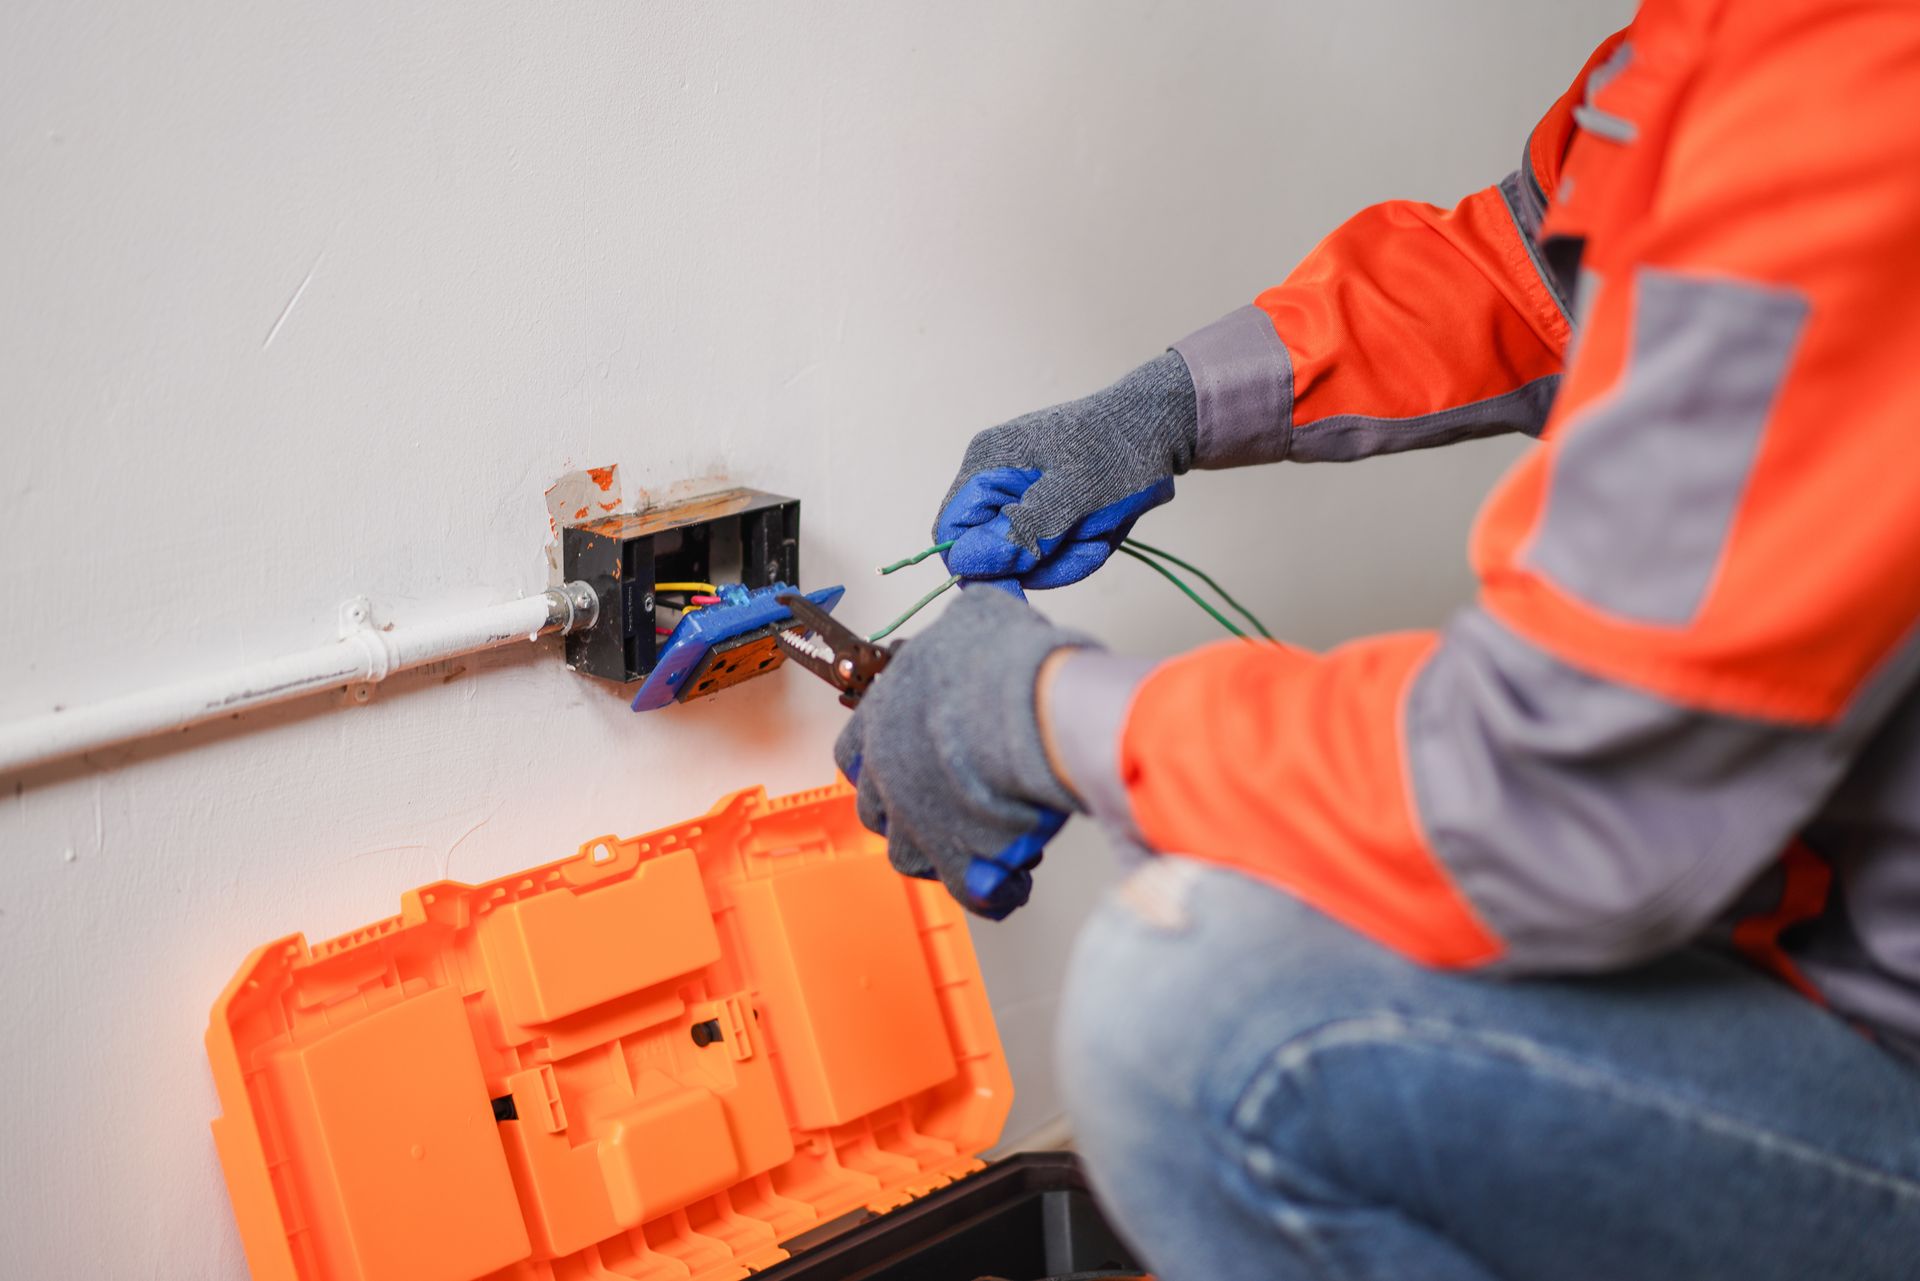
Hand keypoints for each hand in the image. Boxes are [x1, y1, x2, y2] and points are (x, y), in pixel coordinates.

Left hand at [834, 586, 1091, 917]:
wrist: (1033, 715)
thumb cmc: (1003, 666)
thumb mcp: (979, 617)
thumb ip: (965, 627)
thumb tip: (976, 617)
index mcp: (881, 717)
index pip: (853, 749)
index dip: (877, 757)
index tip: (900, 761)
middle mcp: (887, 775)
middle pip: (878, 810)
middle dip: (911, 810)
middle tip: (955, 801)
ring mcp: (915, 825)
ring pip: (914, 856)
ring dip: (946, 852)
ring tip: (992, 839)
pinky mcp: (955, 865)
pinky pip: (969, 891)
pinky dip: (992, 890)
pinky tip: (1016, 879)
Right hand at [936, 351, 1197, 596]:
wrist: (1161, 427)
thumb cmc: (1121, 451)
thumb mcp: (1075, 495)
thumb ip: (1022, 530)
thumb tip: (970, 562)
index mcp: (986, 465)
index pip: (951, 533)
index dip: (979, 567)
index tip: (1022, 586)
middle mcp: (992, 477)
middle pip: (989, 550)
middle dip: (1039, 561)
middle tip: (1087, 546)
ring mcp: (1016, 490)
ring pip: (1022, 555)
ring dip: (1064, 557)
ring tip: (1099, 533)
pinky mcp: (1040, 503)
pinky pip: (1044, 546)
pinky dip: (1072, 548)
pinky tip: (1099, 530)